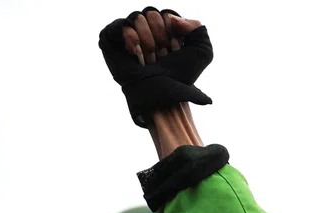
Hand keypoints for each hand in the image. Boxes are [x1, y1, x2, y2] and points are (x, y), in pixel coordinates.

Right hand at [99, 7, 212, 126]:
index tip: (175, 52)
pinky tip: (136, 55)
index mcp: (167, 27)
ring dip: (148, 44)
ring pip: (138, 18)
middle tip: (161, 58)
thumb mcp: (203, 52)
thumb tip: (171, 18)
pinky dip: (131, 39)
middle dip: (160, 39)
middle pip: (152, 14)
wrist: (163, 95)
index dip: (172, 34)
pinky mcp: (113, 38)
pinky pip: (122, 25)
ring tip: (149, 61)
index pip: (167, 14)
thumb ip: (198, 27)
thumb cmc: (182, 76)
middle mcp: (148, 27)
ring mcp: (129, 31)